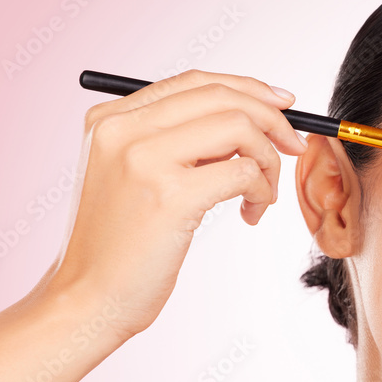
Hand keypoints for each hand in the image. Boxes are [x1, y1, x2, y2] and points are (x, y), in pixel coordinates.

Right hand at [47, 69, 306, 340]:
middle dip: (272, 119)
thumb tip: (250, 116)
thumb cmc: (120, 246)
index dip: (249, 88)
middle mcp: (122, 130)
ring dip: (268, 161)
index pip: (195, 82)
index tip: (283, 105)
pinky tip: (251, 211)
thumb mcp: (134, 176)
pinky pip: (243, 172)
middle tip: (293, 147)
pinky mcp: (170, 196)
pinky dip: (263, 189)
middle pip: (222, 97)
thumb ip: (176, 141)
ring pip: (240, 128)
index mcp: (110, 119)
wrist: (88, 300)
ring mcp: (144, 160)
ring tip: (263, 193)